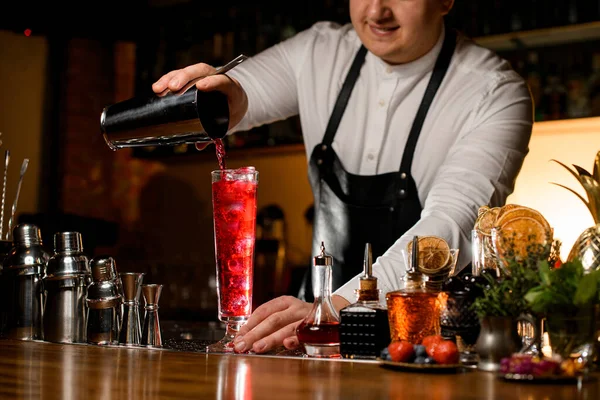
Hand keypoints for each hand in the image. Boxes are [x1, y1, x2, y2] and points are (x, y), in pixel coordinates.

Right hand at [151, 62, 248, 132]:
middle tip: (173, 88)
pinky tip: (157, 88)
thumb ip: (214, 132)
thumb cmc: (232, 110)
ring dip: (171, 78)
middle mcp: (216, 77)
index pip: (222, 81)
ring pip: (188, 72)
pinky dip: (167, 80)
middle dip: (185, 77)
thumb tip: (199, 146)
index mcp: (231, 87)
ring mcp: (204, 75)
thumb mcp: (228, 121)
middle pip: (200, 71)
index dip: (213, 82)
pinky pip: (180, 75)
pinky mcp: (193, 77)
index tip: (200, 86)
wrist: (236, 100)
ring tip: (158, 89)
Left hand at [233, 294, 351, 353]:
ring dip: (271, 338)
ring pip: (286, 327)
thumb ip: (269, 324)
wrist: (335, 314)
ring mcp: (306, 317)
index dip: (250, 324)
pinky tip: (287, 344)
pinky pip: (305, 335)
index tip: (239, 337)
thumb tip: (245, 338)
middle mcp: (295, 308)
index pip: (263, 311)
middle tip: (243, 345)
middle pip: (272, 320)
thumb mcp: (287, 315)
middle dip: (255, 334)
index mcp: (285, 302)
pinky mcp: (317, 328)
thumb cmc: (303, 318)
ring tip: (258, 347)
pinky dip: (295, 339)